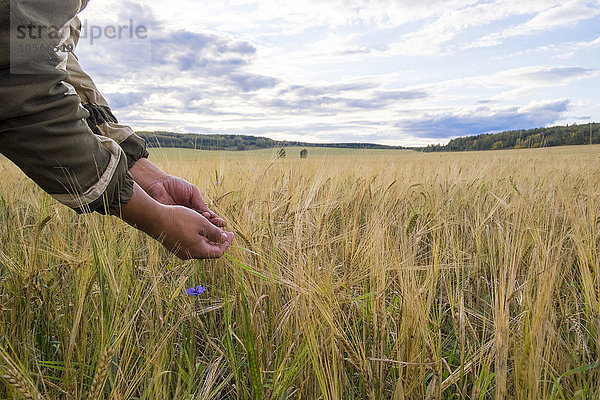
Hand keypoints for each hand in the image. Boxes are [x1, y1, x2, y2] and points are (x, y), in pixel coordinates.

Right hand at [119, 183, 233, 259]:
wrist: (154, 218)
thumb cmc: (179, 219)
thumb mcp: (202, 223)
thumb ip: (214, 233)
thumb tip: (223, 238)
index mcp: (198, 250)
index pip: (218, 252)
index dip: (226, 243)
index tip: (232, 233)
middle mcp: (189, 254)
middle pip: (209, 250)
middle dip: (218, 240)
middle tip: (224, 231)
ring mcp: (180, 251)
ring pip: (199, 247)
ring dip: (208, 238)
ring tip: (212, 227)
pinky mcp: (174, 246)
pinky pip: (190, 244)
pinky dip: (198, 237)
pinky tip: (199, 227)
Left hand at [130, 158, 225, 226]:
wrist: (158, 184)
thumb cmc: (175, 185)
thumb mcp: (192, 192)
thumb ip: (201, 203)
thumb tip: (210, 215)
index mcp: (194, 208)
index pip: (207, 217)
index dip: (215, 221)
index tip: (223, 224)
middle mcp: (188, 216)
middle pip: (202, 225)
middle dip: (212, 228)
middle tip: (221, 232)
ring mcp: (180, 220)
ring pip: (194, 229)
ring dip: (204, 232)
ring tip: (213, 234)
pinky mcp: (173, 223)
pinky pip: (184, 229)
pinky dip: (192, 231)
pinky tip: (199, 232)